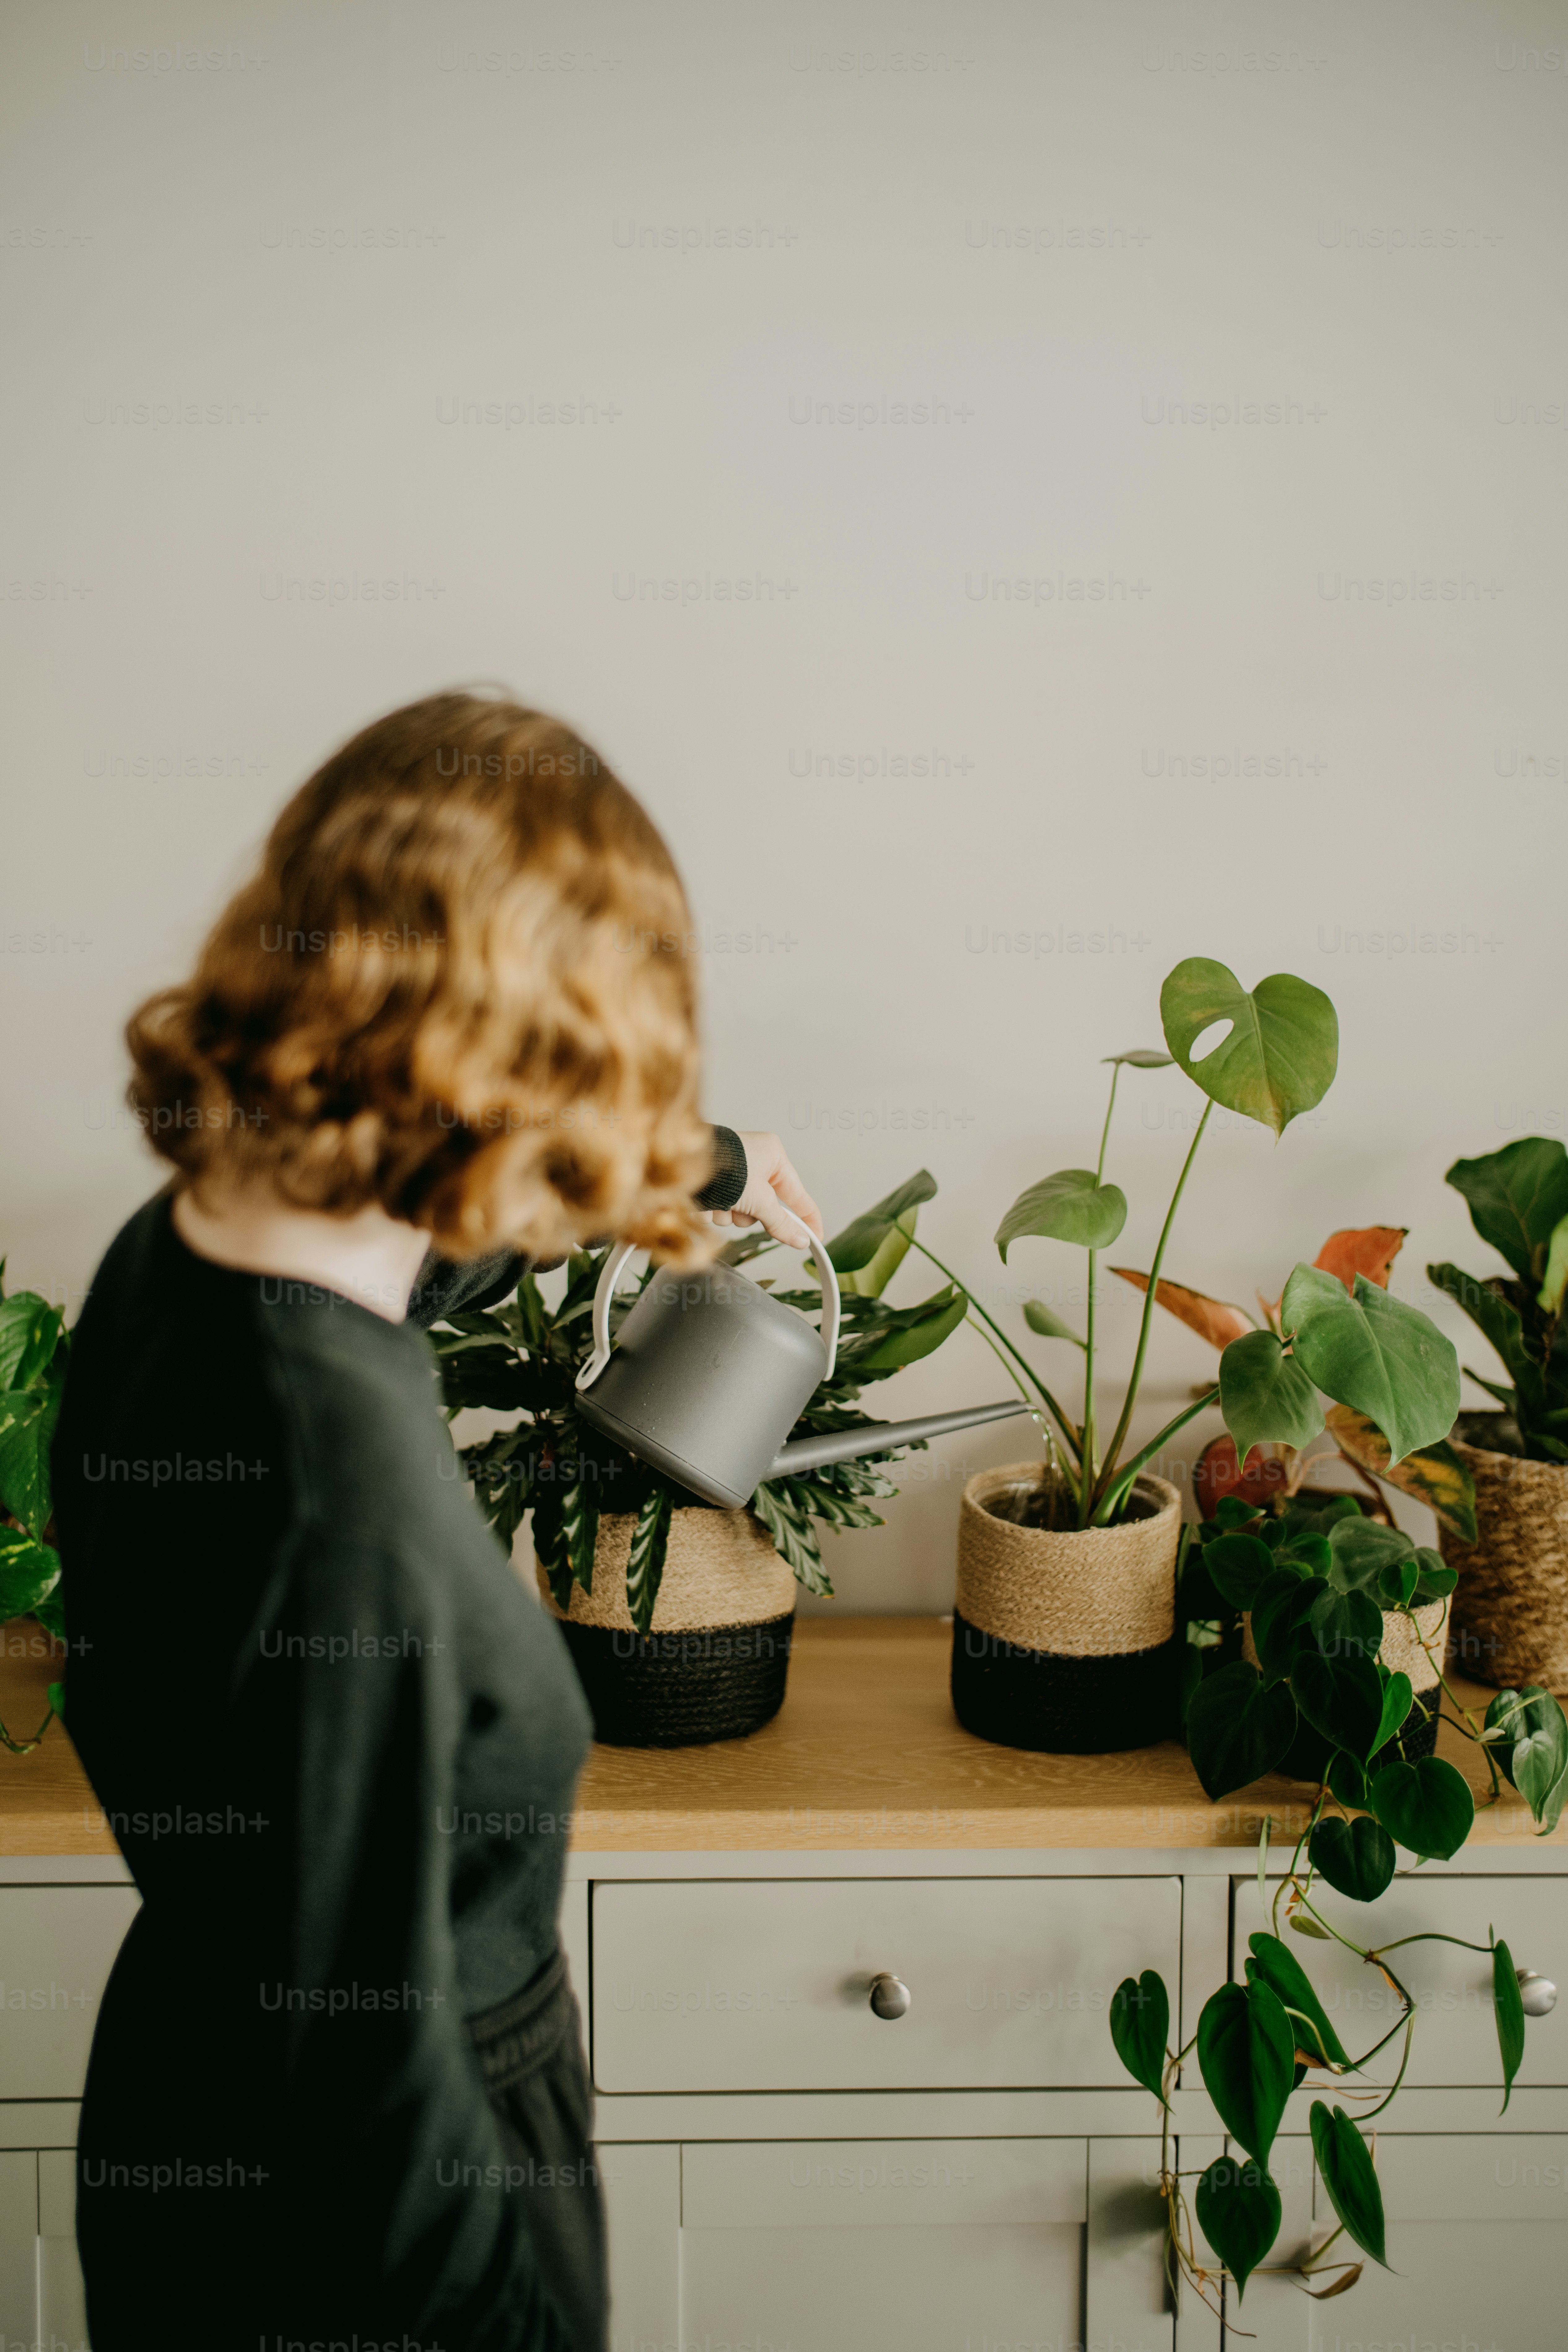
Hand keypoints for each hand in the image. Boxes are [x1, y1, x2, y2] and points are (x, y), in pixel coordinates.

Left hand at [708, 1132, 823, 1249]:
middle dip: (752, 1214)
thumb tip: (801, 1240)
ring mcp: (731, 1171)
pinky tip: (706, 1201)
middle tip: (746, 1210)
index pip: (798, 1194)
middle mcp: (752, 1161)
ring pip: (741, 1211)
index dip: (807, 1219)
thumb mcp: (760, 1200)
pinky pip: (723, 1208)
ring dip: (731, 1214)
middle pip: (765, 1206)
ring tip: (721, 1202)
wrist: (682, 1165)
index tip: (816, 1237)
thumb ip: (781, 1223)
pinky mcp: (712, 1182)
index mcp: (772, 1155)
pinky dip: (715, 1210)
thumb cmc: (723, 1168)